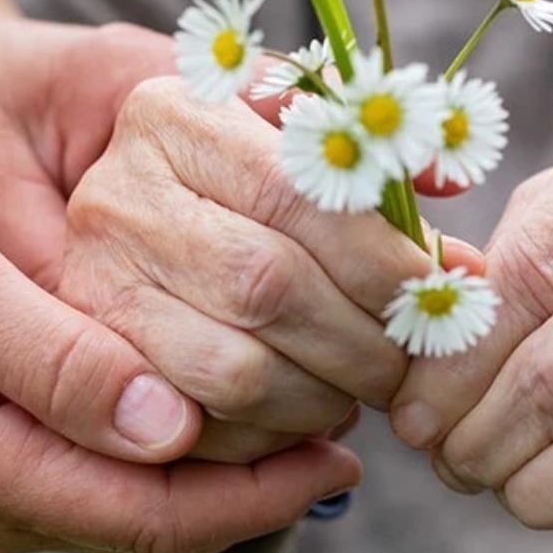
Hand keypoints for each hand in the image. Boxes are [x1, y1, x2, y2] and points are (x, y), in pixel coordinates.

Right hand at [0, 153, 359, 552]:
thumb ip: (56, 360)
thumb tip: (169, 426)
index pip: (152, 513)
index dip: (258, 495)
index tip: (340, 455)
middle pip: (157, 521)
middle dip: (260, 490)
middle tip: (348, 433)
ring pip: (137, 502)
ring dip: (226, 470)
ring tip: (307, 416)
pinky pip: (107, 474)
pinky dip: (176, 449)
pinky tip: (217, 401)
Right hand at [59, 76, 435, 461]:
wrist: (136, 204)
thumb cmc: (242, 171)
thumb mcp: (294, 137)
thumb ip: (370, 165)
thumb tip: (458, 238)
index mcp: (176, 116)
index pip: (295, 194)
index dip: (379, 258)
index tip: (433, 293)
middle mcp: (120, 193)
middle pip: (266, 285)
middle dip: (361, 340)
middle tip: (410, 361)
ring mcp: (95, 281)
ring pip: (233, 370)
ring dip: (322, 398)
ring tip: (360, 388)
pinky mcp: (97, 362)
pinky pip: (198, 426)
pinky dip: (270, 437)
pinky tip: (304, 412)